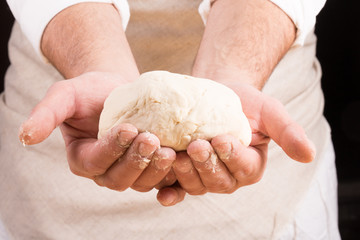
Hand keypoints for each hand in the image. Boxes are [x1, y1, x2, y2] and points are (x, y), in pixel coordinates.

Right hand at [19, 72, 175, 191]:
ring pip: (142, 182)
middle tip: (151, 139)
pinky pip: (162, 177)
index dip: (111, 149)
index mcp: (83, 159)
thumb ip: (46, 114)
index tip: (128, 128)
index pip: (95, 162)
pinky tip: (184, 157)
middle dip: (136, 161)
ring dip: (156, 169)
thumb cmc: (90, 91)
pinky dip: (173, 173)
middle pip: (120, 178)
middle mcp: (106, 171)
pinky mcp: (151, 166)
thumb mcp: (64, 95)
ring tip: (170, 150)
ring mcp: (131, 171)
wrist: (118, 88)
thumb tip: (25, 136)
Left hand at [157, 82, 314, 205]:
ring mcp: (204, 178)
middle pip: (218, 180)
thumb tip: (309, 156)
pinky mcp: (184, 174)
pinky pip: (178, 188)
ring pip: (197, 185)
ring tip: (176, 154)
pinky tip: (161, 192)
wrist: (213, 96)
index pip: (244, 167)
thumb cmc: (244, 103)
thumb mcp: (269, 112)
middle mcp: (228, 177)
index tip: (222, 139)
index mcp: (251, 166)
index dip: (233, 156)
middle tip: (197, 145)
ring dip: (187, 173)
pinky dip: (171, 192)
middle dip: (207, 165)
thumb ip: (288, 132)